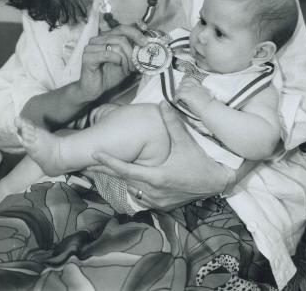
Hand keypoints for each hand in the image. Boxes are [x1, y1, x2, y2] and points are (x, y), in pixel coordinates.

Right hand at [77, 25, 146, 101]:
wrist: (95, 89)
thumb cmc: (109, 75)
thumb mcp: (125, 61)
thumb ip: (132, 51)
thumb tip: (145, 43)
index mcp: (105, 37)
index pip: (122, 28)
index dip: (135, 33)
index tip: (145, 42)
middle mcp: (97, 39)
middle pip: (121, 37)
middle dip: (132, 51)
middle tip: (136, 64)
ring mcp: (91, 47)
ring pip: (117, 46)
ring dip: (127, 59)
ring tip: (129, 69)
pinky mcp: (88, 57)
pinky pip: (108, 54)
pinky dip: (119, 61)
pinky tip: (122, 69)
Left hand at [88, 101, 232, 210]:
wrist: (218, 182)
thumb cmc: (201, 162)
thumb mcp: (186, 142)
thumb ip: (172, 123)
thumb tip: (163, 103)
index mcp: (156, 176)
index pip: (125, 170)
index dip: (108, 162)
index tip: (93, 154)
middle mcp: (152, 191)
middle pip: (122, 180)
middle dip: (105, 170)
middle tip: (88, 162)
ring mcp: (156, 199)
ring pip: (130, 188)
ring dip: (117, 178)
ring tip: (101, 168)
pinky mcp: (161, 203)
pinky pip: (140, 194)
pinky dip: (131, 185)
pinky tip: (125, 178)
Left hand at [175, 77, 213, 116]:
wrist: (210, 109)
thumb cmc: (211, 105)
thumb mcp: (209, 96)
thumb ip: (204, 93)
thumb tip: (206, 93)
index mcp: (200, 87)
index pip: (192, 80)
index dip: (186, 82)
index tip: (184, 85)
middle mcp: (195, 87)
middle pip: (184, 83)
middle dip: (180, 86)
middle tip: (178, 91)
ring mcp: (190, 90)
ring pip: (180, 88)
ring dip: (177, 93)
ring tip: (176, 97)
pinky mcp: (187, 95)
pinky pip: (178, 95)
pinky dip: (176, 98)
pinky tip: (175, 101)